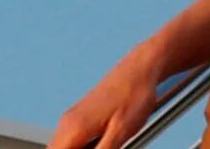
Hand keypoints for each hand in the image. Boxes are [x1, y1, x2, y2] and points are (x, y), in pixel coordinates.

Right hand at [46, 47, 164, 148]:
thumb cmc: (135, 94)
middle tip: (105, 147)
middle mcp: (67, 123)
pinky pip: (74, 139)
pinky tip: (106, 140)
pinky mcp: (81, 116)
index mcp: (73, 129)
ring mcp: (73, 118)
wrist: (142, 68)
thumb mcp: (121, 132)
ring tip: (108, 142)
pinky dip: (86, 145)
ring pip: (66, 146)